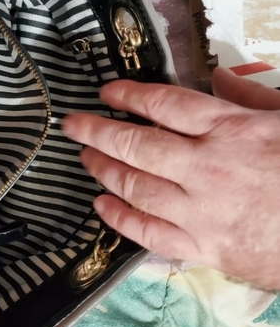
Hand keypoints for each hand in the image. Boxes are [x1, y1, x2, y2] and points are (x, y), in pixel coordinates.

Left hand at [62, 66, 279, 290]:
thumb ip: (254, 97)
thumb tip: (221, 78)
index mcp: (232, 130)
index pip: (165, 105)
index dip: (129, 96)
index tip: (106, 93)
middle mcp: (207, 168)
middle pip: (137, 145)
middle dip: (98, 132)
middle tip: (72, 125)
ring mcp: (201, 211)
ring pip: (136, 187)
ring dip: (104, 170)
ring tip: (84, 158)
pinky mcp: (203, 248)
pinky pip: (149, 234)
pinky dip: (120, 220)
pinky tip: (101, 206)